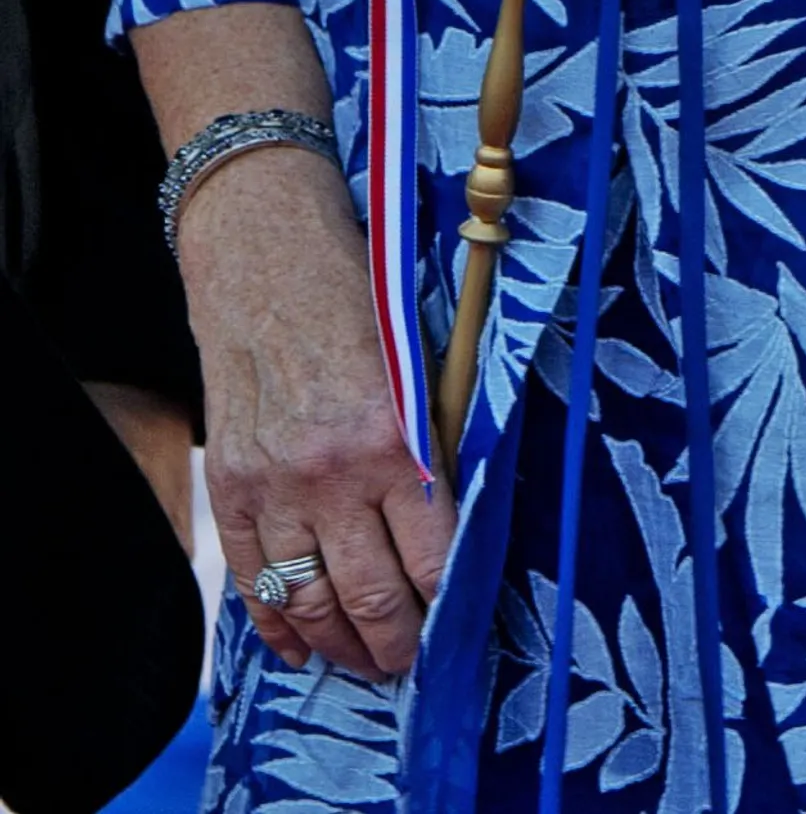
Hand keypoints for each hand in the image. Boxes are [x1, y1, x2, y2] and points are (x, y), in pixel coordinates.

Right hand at [181, 143, 454, 678]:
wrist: (267, 256)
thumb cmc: (360, 297)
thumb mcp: (420, 364)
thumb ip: (431, 442)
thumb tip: (452, 519)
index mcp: (396, 437)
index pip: (433, 553)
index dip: (447, 604)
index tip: (458, 627)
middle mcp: (334, 473)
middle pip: (372, 594)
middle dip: (397, 642)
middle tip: (412, 663)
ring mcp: (274, 486)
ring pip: (311, 601)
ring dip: (341, 644)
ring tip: (365, 663)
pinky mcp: (231, 488)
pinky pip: (252, 581)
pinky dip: (277, 623)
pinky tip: (297, 645)